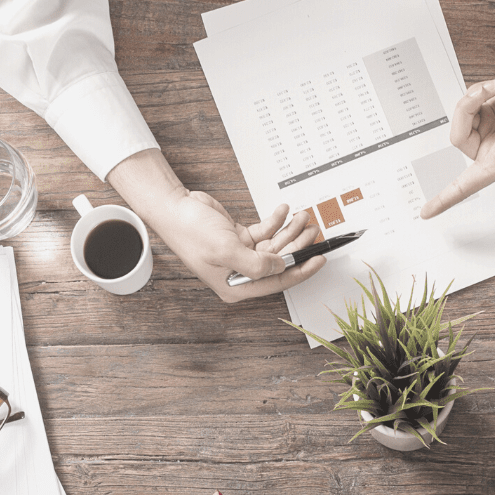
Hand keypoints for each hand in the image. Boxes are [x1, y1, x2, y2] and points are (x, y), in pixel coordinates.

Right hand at [107, 148, 324, 301]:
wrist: (175, 208)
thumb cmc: (191, 232)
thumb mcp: (226, 250)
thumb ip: (257, 263)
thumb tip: (281, 267)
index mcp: (237, 286)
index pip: (277, 282)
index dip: (301, 270)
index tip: (318, 260)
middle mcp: (241, 273)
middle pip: (279, 262)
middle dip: (298, 245)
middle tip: (313, 230)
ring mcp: (241, 255)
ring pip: (275, 246)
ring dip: (290, 230)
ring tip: (301, 217)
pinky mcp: (240, 238)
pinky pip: (265, 232)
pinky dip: (275, 221)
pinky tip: (283, 211)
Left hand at [419, 41, 494, 218]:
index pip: (467, 186)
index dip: (445, 200)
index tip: (426, 213)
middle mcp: (491, 150)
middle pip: (458, 138)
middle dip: (467, 110)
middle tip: (489, 90)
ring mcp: (485, 134)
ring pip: (459, 121)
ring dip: (472, 100)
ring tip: (494, 87)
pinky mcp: (481, 119)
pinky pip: (464, 108)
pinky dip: (475, 94)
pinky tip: (493, 89)